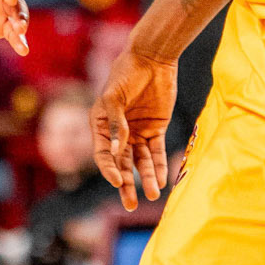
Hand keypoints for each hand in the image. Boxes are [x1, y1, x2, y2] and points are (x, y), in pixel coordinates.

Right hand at [91, 48, 175, 211]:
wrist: (151, 58)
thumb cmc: (125, 74)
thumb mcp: (114, 97)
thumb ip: (116, 123)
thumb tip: (117, 149)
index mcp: (100, 125)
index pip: (103, 154)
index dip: (110, 169)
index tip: (118, 182)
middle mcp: (117, 133)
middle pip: (121, 164)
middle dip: (126, 185)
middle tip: (131, 205)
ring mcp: (137, 132)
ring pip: (141, 161)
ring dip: (147, 178)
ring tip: (153, 195)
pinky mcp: (156, 129)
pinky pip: (158, 151)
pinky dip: (160, 165)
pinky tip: (163, 180)